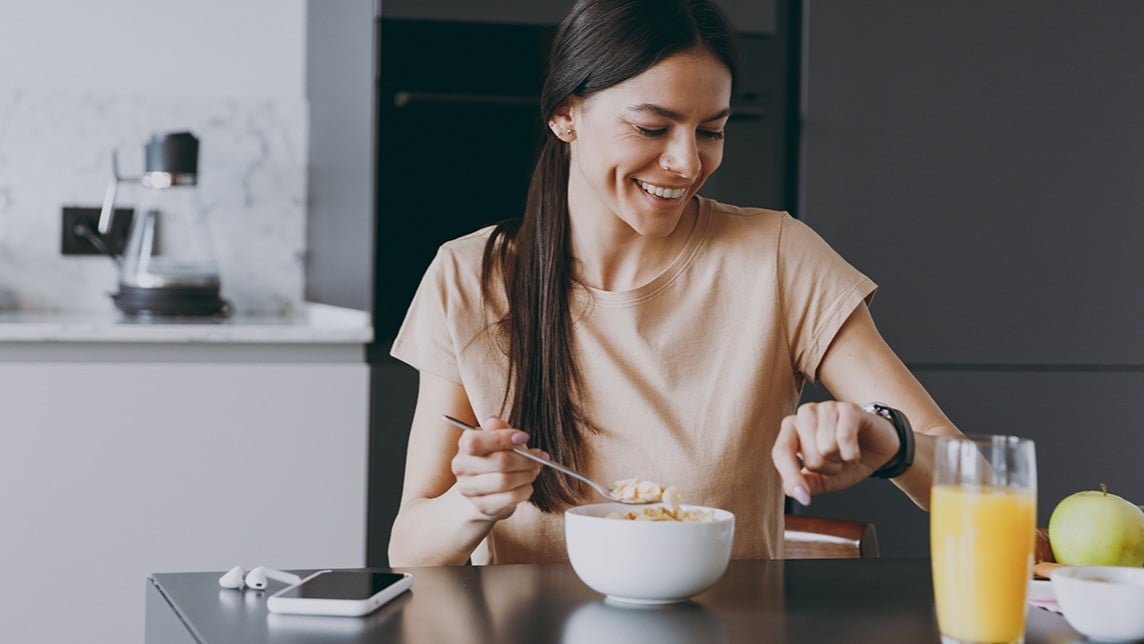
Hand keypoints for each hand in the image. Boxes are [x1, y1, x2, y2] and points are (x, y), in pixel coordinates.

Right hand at [451, 416, 544, 520]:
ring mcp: (469, 489)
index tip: (524, 437)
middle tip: (538, 458)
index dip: (503, 438)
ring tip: (534, 471)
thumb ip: (498, 429)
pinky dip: (525, 490)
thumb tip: (494, 421)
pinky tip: (528, 485)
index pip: (477, 441)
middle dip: (525, 460)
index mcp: (464, 445)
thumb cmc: (494, 459)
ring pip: (505, 481)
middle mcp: (461, 467)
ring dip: (527, 475)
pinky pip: (509, 498)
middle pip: (499, 462)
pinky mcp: (482, 506)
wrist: (484, 492)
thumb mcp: (498, 440)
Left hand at [771, 401, 900, 505]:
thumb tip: (792, 490)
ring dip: (841, 459)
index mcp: (791, 429)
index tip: (804, 498)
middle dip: (828, 468)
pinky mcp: (848, 408)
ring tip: (845, 452)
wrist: (877, 448)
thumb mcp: (824, 479)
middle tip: (837, 461)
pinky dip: (853, 453)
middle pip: (810, 458)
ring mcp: (826, 408)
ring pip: (827, 448)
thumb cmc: (845, 461)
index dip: (791, 477)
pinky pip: (844, 437)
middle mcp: (804, 414)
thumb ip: (807, 483)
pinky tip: (855, 450)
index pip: (781, 453)